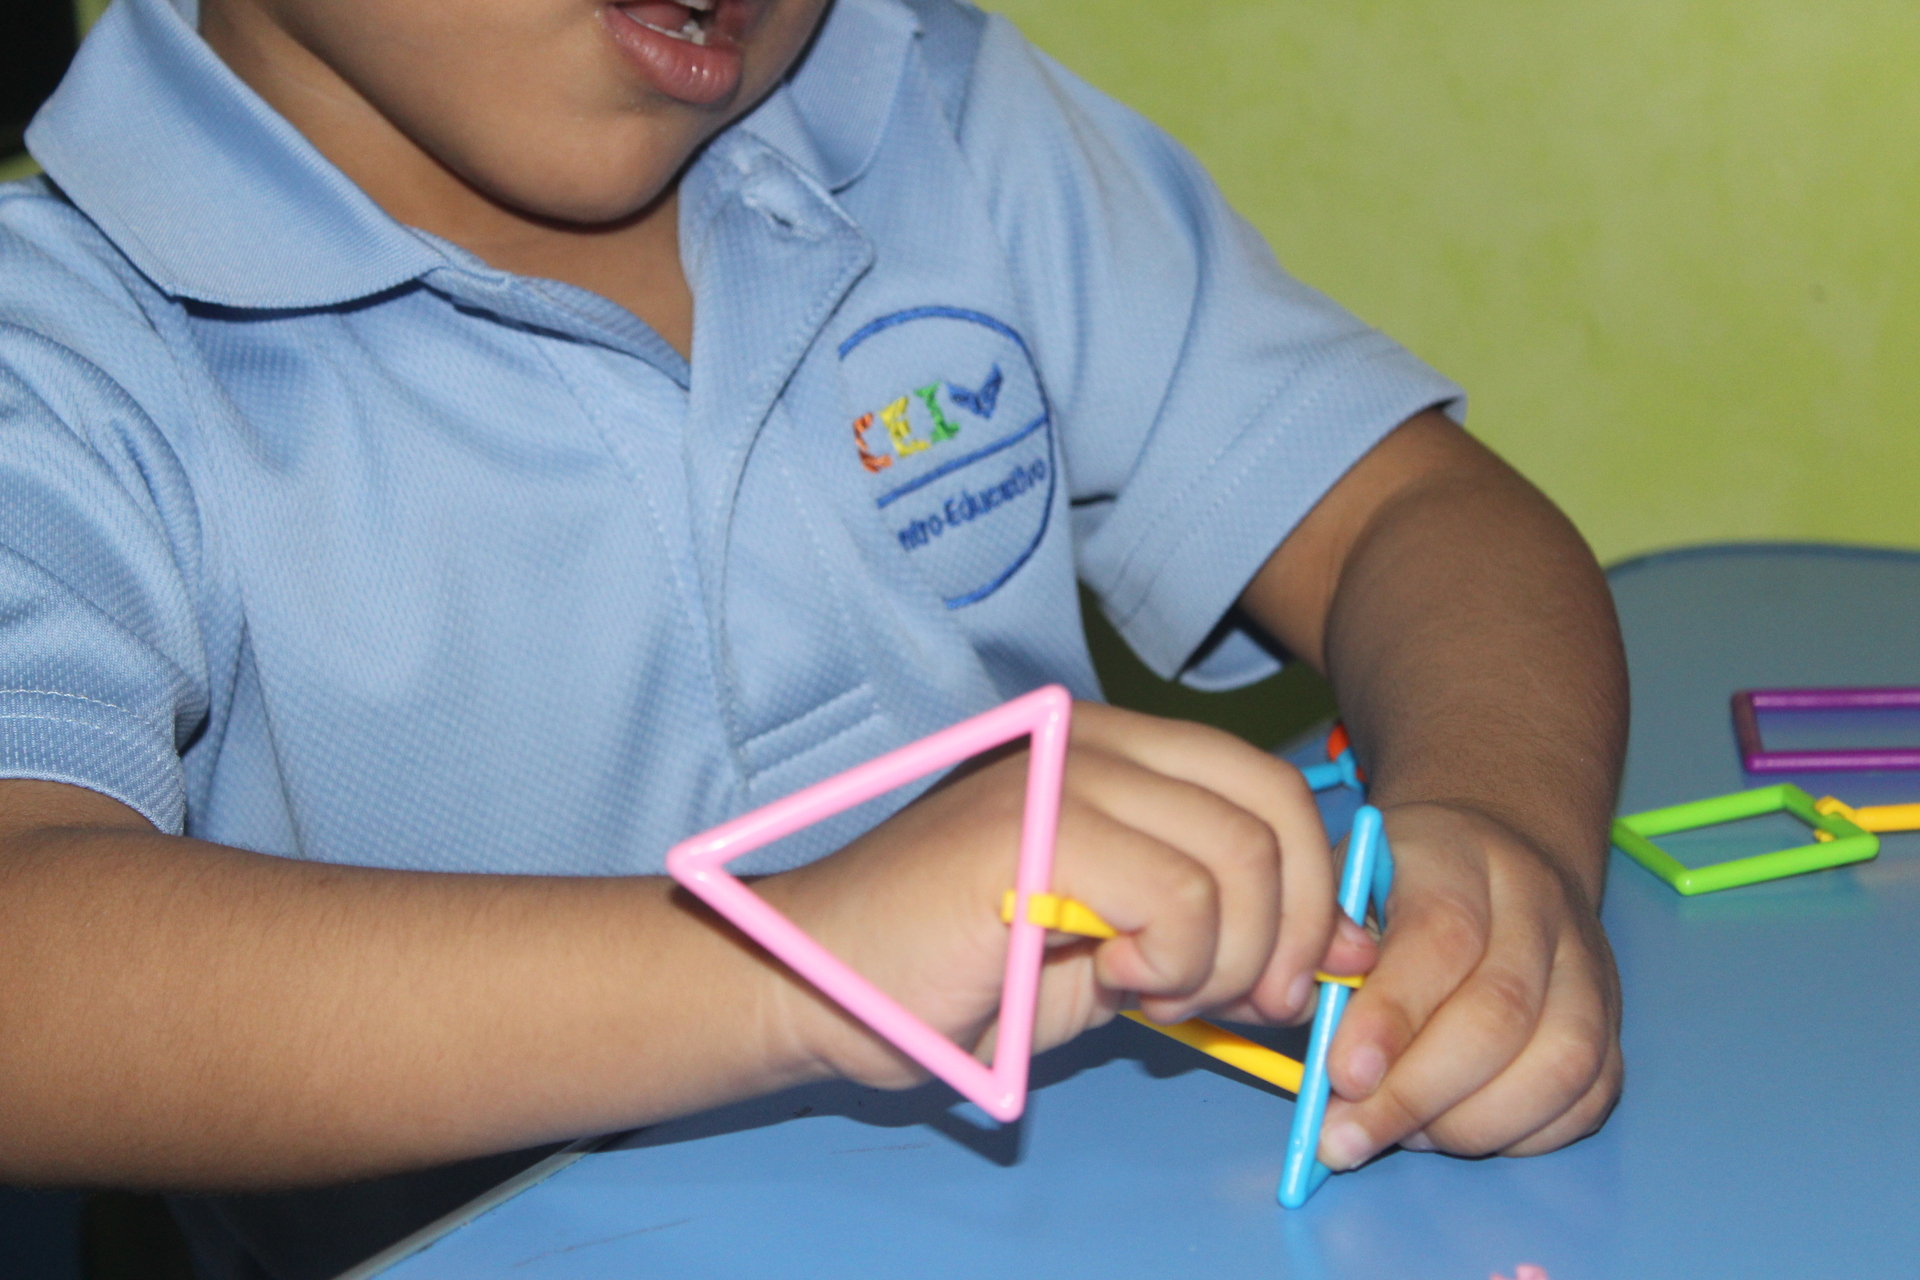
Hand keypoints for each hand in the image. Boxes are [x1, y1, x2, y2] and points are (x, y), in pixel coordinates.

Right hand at [757, 702, 1374, 1089]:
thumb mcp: (1120, 950)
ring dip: (1224, 961)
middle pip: (1274, 812)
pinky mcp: (1032, 825)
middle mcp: (1091, 738)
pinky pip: (1180, 898)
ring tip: (1152, 990)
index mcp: (1114, 748)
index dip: (1309, 892)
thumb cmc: (958, 976)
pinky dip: (1175, 965)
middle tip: (1241, 1003)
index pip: (1270, 789)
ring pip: (1238, 860)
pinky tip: (1113, 978)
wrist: (817, 985)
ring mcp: (1059, 771)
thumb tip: (1347, 946)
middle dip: (1288, 932)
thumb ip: (1225, 931)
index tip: (1285, 979)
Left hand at [1317, 801, 1622, 1168]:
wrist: (1492, 852)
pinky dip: (1519, 1134)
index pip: (1442, 938)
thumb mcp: (1344, 877)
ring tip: (1400, 1134)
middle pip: (1500, 1014)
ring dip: (1468, 1122)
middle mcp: (1542, 907)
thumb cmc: (1396, 880)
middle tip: (1346, 1135)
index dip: (1392, 1016)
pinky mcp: (1612, 1025)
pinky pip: (1585, 1099)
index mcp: (1462, 855)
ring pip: (1557, 1064)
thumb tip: (1300, 1011)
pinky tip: (1456, 1130)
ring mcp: (1590, 968)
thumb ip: (1323, 939)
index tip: (1340, 1076)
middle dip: (1416, 1093)